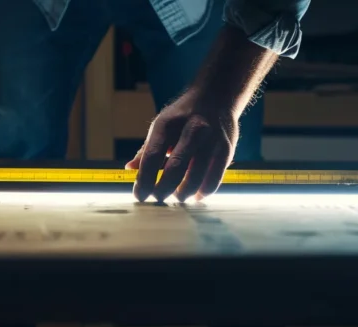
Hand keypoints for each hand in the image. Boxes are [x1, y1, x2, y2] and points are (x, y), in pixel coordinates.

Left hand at [126, 25, 278, 202]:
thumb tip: (130, 169)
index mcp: (168, 123)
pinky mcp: (226, 149)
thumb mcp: (162, 125)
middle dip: (162, 189)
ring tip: (176, 197)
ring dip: (183, 193)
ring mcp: (211, 140)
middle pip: (174, 168)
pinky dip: (203, 192)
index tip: (139, 195)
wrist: (216, 97)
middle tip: (157, 199)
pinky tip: (196, 195)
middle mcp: (191, 130)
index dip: (144, 179)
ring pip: (195, 177)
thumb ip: (147, 149)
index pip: (152, 156)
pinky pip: (214, 179)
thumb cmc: (183, 115)